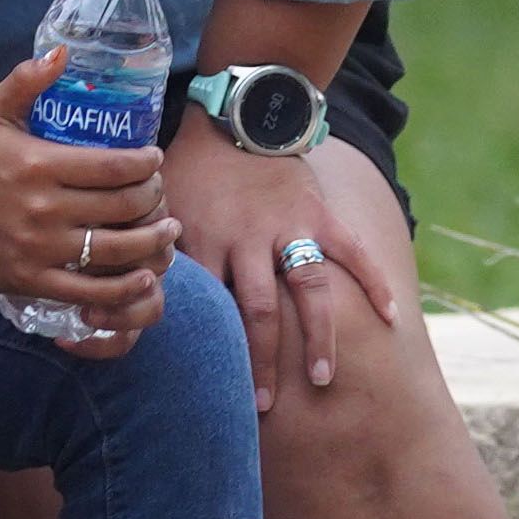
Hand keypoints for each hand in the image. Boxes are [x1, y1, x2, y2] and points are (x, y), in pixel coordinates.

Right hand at [0, 52, 177, 340]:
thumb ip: (26, 80)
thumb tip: (61, 51)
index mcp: (38, 163)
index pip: (113, 165)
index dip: (146, 164)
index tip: (155, 160)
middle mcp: (41, 207)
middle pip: (122, 206)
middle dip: (154, 199)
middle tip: (161, 194)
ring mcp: (38, 248)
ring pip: (115, 249)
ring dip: (153, 241)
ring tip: (168, 232)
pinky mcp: (31, 280)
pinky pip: (91, 291)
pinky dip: (124, 286)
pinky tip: (145, 274)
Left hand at [163, 112, 402, 415]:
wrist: (236, 113)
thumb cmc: (191, 168)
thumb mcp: (164, 206)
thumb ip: (157, 253)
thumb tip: (127, 298)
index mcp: (204, 240)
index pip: (204, 305)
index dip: (206, 349)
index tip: (204, 390)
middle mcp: (247, 238)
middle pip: (255, 310)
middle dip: (260, 360)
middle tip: (262, 405)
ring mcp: (289, 226)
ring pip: (308, 288)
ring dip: (316, 337)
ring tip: (322, 379)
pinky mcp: (320, 213)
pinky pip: (353, 252)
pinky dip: (375, 283)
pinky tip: (391, 319)